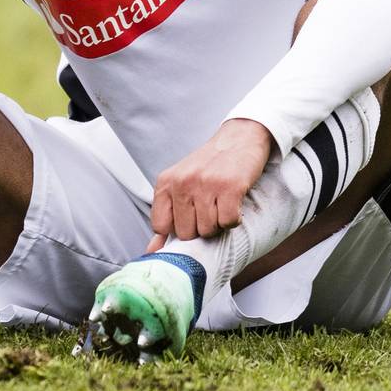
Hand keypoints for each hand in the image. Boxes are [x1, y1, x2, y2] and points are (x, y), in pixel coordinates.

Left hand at [146, 118, 274, 251]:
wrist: (238, 139)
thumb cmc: (208, 166)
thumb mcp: (180, 185)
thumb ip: (166, 216)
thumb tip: (151, 251)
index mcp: (165, 183)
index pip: (161, 226)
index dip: (177, 230)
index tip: (189, 220)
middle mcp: (182, 183)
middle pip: (187, 233)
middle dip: (200, 228)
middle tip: (210, 209)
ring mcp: (205, 184)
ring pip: (208, 230)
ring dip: (218, 223)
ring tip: (221, 204)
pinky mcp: (229, 187)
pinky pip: (228, 222)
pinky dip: (234, 219)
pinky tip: (233, 204)